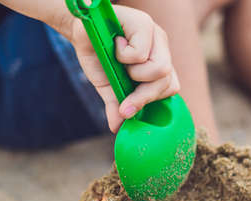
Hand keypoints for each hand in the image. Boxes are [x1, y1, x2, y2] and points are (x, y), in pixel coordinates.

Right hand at [70, 5, 179, 132]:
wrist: (80, 30)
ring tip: (119, 61)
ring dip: (134, 73)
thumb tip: (116, 127)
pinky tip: (116, 44)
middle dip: (142, 94)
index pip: (170, 87)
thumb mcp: (107, 85)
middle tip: (122, 89)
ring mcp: (156, 35)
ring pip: (161, 69)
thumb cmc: (97, 55)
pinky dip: (124, 56)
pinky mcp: (144, 23)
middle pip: (168, 81)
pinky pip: (141, 53)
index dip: (149, 100)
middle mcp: (162, 48)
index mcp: (159, 62)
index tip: (126, 110)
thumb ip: (115, 104)